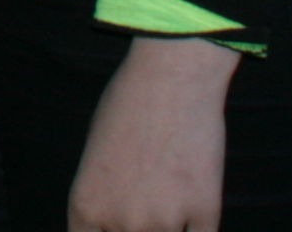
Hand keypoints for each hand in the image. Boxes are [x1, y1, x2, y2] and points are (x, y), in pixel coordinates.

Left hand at [67, 33, 239, 231]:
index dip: (109, 231)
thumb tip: (115, 225)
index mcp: (86, 206)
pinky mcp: (204, 213)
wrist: (171, 76)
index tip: (121, 220)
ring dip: (171, 224)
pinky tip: (195, 203)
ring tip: (171, 189)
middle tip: (150, 193)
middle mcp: (121, 221)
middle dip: (141, 225)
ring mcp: (163, 221)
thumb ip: (102, 198)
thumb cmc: (128, 103)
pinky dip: (198, 225)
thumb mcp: (96, 153)